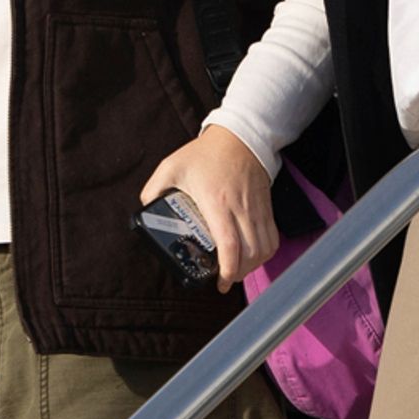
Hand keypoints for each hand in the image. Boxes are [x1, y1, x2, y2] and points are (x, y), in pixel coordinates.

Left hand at [138, 124, 273, 290]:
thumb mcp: (172, 166)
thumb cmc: (206, 153)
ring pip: (264, 249)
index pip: (229, 245)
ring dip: (253, 265)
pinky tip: (252, 256)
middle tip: (224, 280)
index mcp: (216, 203)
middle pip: (250, 253)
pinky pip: (272, 238)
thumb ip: (154, 188)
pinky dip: (265, 253)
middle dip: (239, 274)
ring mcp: (256, 209)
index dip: (227, 269)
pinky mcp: (266, 207)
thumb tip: (145, 208)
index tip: (220, 282)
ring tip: (238, 270)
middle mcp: (240, 209)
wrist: (240, 136)